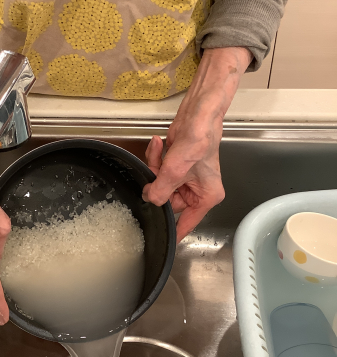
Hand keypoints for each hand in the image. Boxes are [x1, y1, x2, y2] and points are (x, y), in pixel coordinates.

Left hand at [143, 47, 251, 242]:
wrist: (198, 113)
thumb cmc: (200, 138)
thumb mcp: (176, 170)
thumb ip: (161, 190)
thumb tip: (150, 200)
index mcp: (206, 197)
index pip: (186, 222)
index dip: (173, 232)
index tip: (162, 243)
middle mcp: (197, 191)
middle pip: (167, 200)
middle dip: (158, 184)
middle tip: (158, 171)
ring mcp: (185, 178)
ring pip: (159, 184)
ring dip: (155, 167)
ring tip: (160, 150)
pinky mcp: (175, 166)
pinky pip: (158, 171)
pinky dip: (154, 158)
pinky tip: (159, 144)